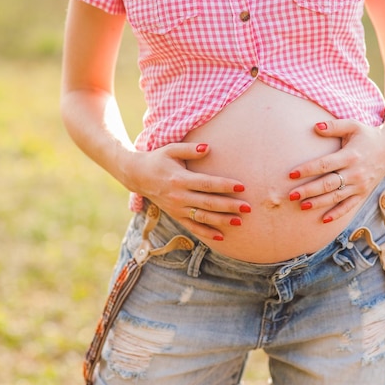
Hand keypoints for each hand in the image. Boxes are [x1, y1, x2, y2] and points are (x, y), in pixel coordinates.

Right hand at [123, 143, 250, 240]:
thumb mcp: (171, 149)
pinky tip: (221, 236)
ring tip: (240, 222)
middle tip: (248, 207)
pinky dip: (206, 233)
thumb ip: (190, 150)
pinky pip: (192, 227)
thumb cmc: (157, 159)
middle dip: (229, 206)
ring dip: (221, 221)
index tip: (241, 186)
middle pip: (208, 203)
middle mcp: (179, 196)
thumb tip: (208, 148)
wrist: (136, 176)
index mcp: (180, 179)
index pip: (206, 184)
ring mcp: (177, 208)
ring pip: (202, 218)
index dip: (224, 185)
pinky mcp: (175, 216)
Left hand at [287, 120, 384, 222]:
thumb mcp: (353, 125)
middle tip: (291, 195)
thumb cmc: (367, 135)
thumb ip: (334, 126)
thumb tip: (315, 127)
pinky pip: (349, 206)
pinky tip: (323, 219)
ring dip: (318, 203)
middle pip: (328, 184)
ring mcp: (359, 185)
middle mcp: (355, 173)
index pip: (324, 165)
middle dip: (308, 190)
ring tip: (301, 206)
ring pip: (336, 197)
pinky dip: (337, 214)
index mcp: (350, 156)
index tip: (292, 174)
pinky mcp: (363, 193)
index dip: (307, 170)